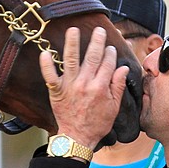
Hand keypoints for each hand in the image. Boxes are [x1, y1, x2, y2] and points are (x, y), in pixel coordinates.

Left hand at [39, 26, 129, 148]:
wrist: (78, 138)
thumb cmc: (97, 124)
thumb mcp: (114, 107)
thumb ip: (118, 86)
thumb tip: (123, 68)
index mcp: (101, 87)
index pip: (107, 64)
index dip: (110, 53)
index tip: (110, 46)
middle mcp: (85, 84)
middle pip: (92, 57)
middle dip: (96, 42)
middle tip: (98, 29)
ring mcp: (70, 86)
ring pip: (71, 60)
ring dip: (72, 44)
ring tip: (73, 30)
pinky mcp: (56, 91)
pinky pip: (50, 76)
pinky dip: (47, 65)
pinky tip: (45, 53)